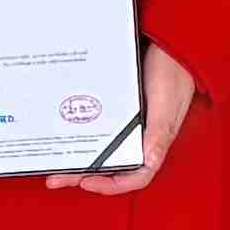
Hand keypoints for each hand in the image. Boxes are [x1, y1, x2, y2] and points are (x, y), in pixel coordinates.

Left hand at [57, 41, 198, 196]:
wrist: (170, 45)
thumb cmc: (173, 73)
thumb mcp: (165, 103)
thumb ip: (158, 133)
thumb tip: (150, 161)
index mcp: (154, 142)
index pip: (134, 176)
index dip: (110, 185)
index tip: (85, 182)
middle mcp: (142, 138)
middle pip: (112, 167)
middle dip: (84, 175)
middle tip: (57, 177)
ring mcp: (131, 126)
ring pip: (104, 150)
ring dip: (82, 158)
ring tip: (57, 161)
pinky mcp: (122, 111)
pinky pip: (102, 129)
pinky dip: (86, 135)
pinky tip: (69, 134)